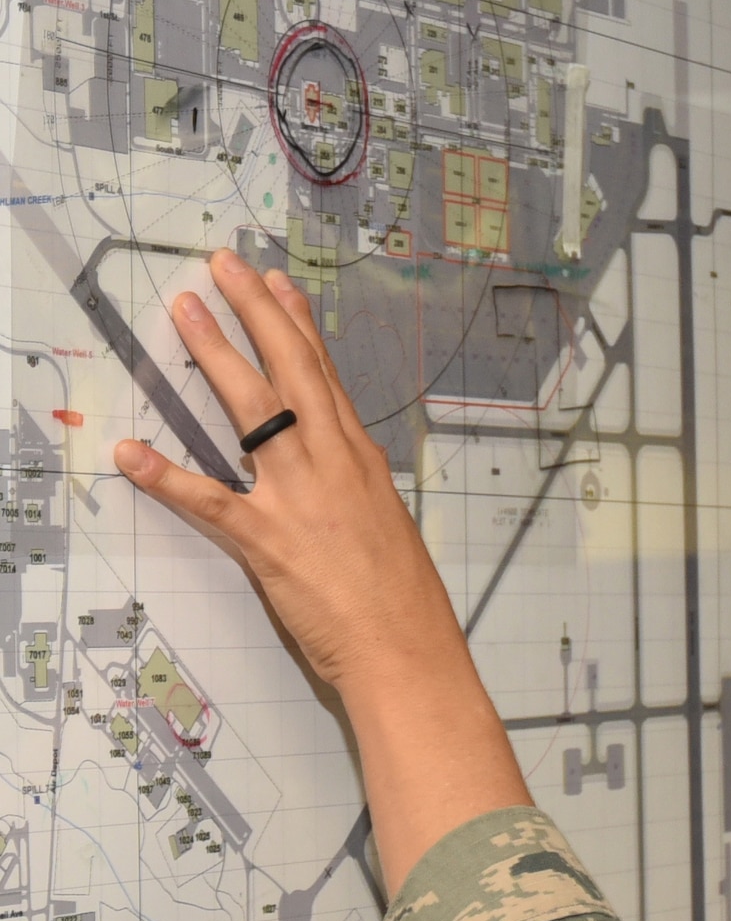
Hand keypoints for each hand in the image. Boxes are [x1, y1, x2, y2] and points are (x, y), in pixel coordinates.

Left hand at [115, 248, 529, 895]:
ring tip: (184, 314)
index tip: (278, 286)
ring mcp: (299, 498)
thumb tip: (353, 472)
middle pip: (291, 372)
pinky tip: (132, 451)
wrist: (408, 653)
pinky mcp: (267, 540)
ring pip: (252, 410)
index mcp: (362, 465)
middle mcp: (333, 466)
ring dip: (214, 356)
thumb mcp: (391, 532)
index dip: (298, 328)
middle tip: (224, 267)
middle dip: (255, 313)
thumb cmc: (405, 605)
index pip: (326, 379)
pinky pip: (207, 500)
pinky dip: (165, 476)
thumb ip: (363, 493)